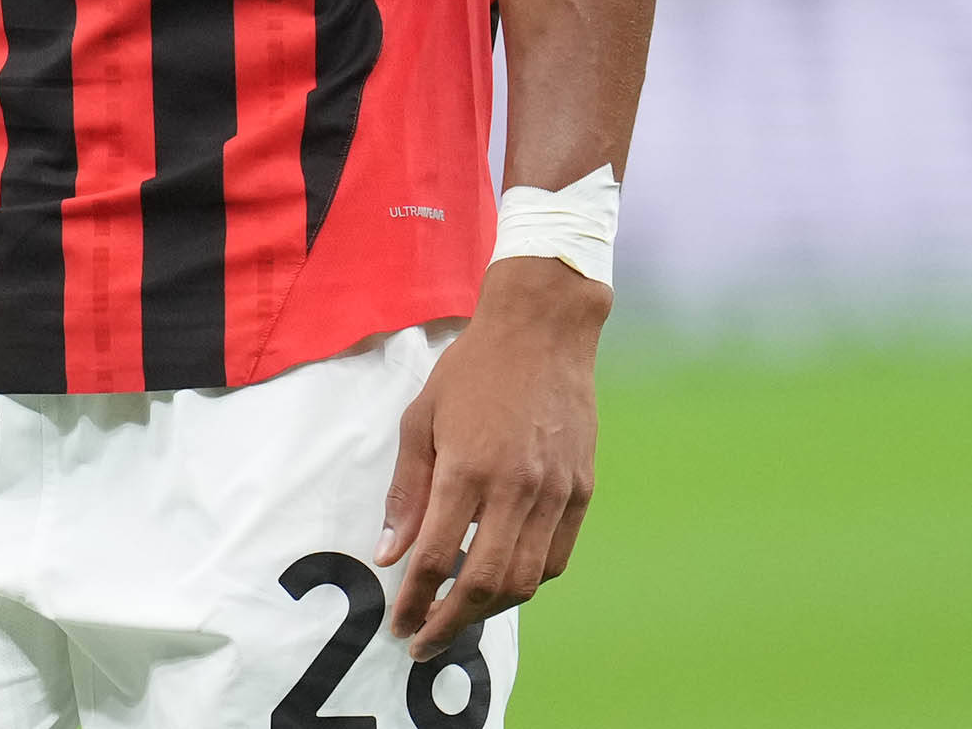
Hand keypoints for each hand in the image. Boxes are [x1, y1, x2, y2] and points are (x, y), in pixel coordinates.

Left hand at [377, 257, 607, 659]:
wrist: (543, 329)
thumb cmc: (473, 369)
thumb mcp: (421, 419)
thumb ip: (407, 492)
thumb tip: (390, 553)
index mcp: (467, 468)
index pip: (438, 558)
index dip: (414, 601)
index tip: (398, 624)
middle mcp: (515, 487)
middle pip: (484, 583)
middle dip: (449, 624)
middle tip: (424, 641)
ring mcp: (554, 491)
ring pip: (526, 580)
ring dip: (489, 610)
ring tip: (460, 616)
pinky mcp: (581, 489)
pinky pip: (557, 557)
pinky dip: (529, 581)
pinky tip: (505, 581)